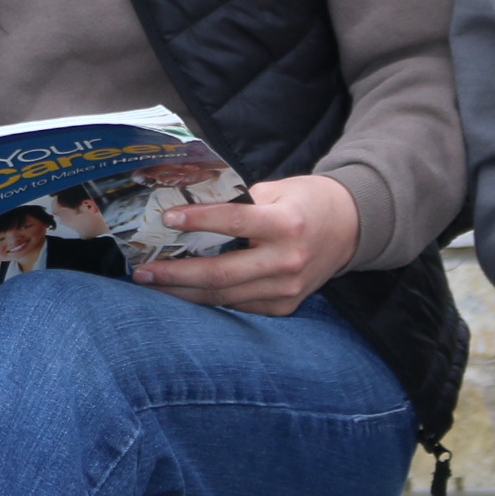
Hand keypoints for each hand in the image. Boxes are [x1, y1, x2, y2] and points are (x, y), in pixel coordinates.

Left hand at [131, 175, 358, 316]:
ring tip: (154, 284)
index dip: (198, 221)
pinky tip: (184, 294)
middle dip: (177, 274)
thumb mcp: (277, 189)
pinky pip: (239, 306)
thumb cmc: (306, 202)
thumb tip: (190, 206)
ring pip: (225, 296)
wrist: (351, 227)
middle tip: (143, 271)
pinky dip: (210, 300)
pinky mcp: (285, 305)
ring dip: (185, 292)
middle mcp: (287, 261)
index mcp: (286, 224)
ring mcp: (286, 289)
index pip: (234, 222)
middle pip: (222, 273)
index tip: (167, 219)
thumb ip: (239, 201)